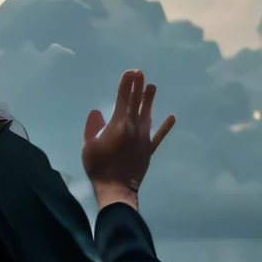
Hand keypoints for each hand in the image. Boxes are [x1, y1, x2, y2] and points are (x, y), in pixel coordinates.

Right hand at [82, 68, 174, 205]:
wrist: (117, 188)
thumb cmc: (99, 167)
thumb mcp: (88, 146)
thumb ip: (92, 127)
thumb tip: (96, 113)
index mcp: (118, 124)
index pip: (123, 99)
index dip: (126, 84)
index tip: (130, 72)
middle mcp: (134, 127)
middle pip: (136, 103)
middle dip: (138, 87)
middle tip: (141, 73)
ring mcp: (144, 138)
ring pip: (148, 115)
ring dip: (149, 100)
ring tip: (152, 87)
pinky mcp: (149, 149)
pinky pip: (159, 135)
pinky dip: (165, 126)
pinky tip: (172, 117)